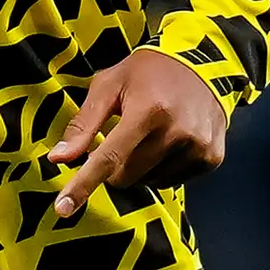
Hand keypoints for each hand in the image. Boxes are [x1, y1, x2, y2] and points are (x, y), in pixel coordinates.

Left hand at [46, 46, 226, 223]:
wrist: (205, 60)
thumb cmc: (148, 72)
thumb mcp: (110, 85)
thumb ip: (83, 123)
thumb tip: (57, 158)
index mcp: (148, 111)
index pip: (108, 158)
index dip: (83, 185)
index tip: (63, 209)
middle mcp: (177, 131)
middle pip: (126, 177)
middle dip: (115, 166)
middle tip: (123, 139)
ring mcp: (198, 147)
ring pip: (149, 182)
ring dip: (141, 168)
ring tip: (152, 136)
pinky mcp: (212, 157)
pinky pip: (174, 181)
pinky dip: (163, 169)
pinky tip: (171, 143)